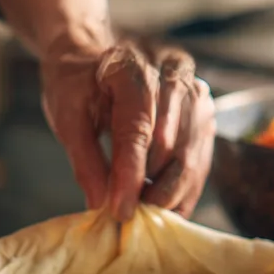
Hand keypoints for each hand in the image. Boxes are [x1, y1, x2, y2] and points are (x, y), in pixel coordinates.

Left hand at [40, 32, 215, 221]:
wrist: (96, 56)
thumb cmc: (79, 84)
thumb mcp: (67, 116)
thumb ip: (84, 160)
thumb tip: (101, 204)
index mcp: (132, 67)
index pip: (137, 130)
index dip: (130, 176)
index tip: (120, 211)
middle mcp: (174, 74)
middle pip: (172, 147)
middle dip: (153, 191)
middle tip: (131, 218)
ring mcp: (196, 93)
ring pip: (191, 158)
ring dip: (171, 195)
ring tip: (145, 212)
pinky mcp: (205, 113)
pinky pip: (201, 161)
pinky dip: (184, 189)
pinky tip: (164, 204)